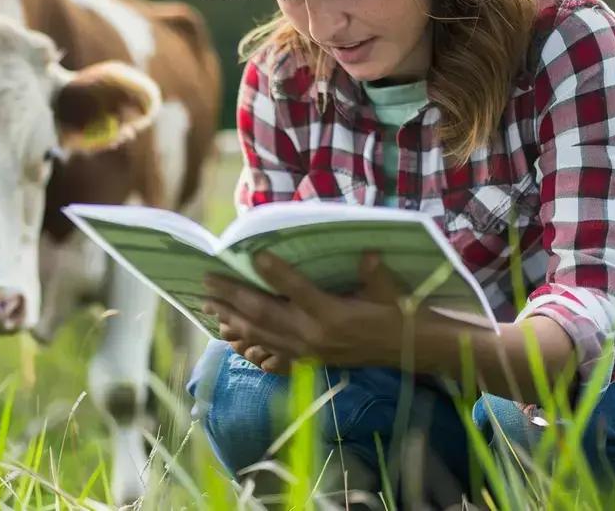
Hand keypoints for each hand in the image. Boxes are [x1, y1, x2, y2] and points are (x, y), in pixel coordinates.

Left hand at [203, 251, 406, 368]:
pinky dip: (246, 342)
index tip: (253, 255)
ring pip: (260, 334)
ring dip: (231, 318)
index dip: (275, 272)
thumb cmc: (398, 312)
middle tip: (206, 281)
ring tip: (207, 305)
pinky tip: (229, 333)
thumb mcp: (389, 290)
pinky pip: (268, 352)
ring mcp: (306, 351)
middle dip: (233, 296)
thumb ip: (374, 273)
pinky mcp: (306, 361)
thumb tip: (366, 252)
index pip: (298, 289)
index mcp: (334, 314)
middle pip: (265, 313)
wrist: (407, 351)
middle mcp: (314, 335)